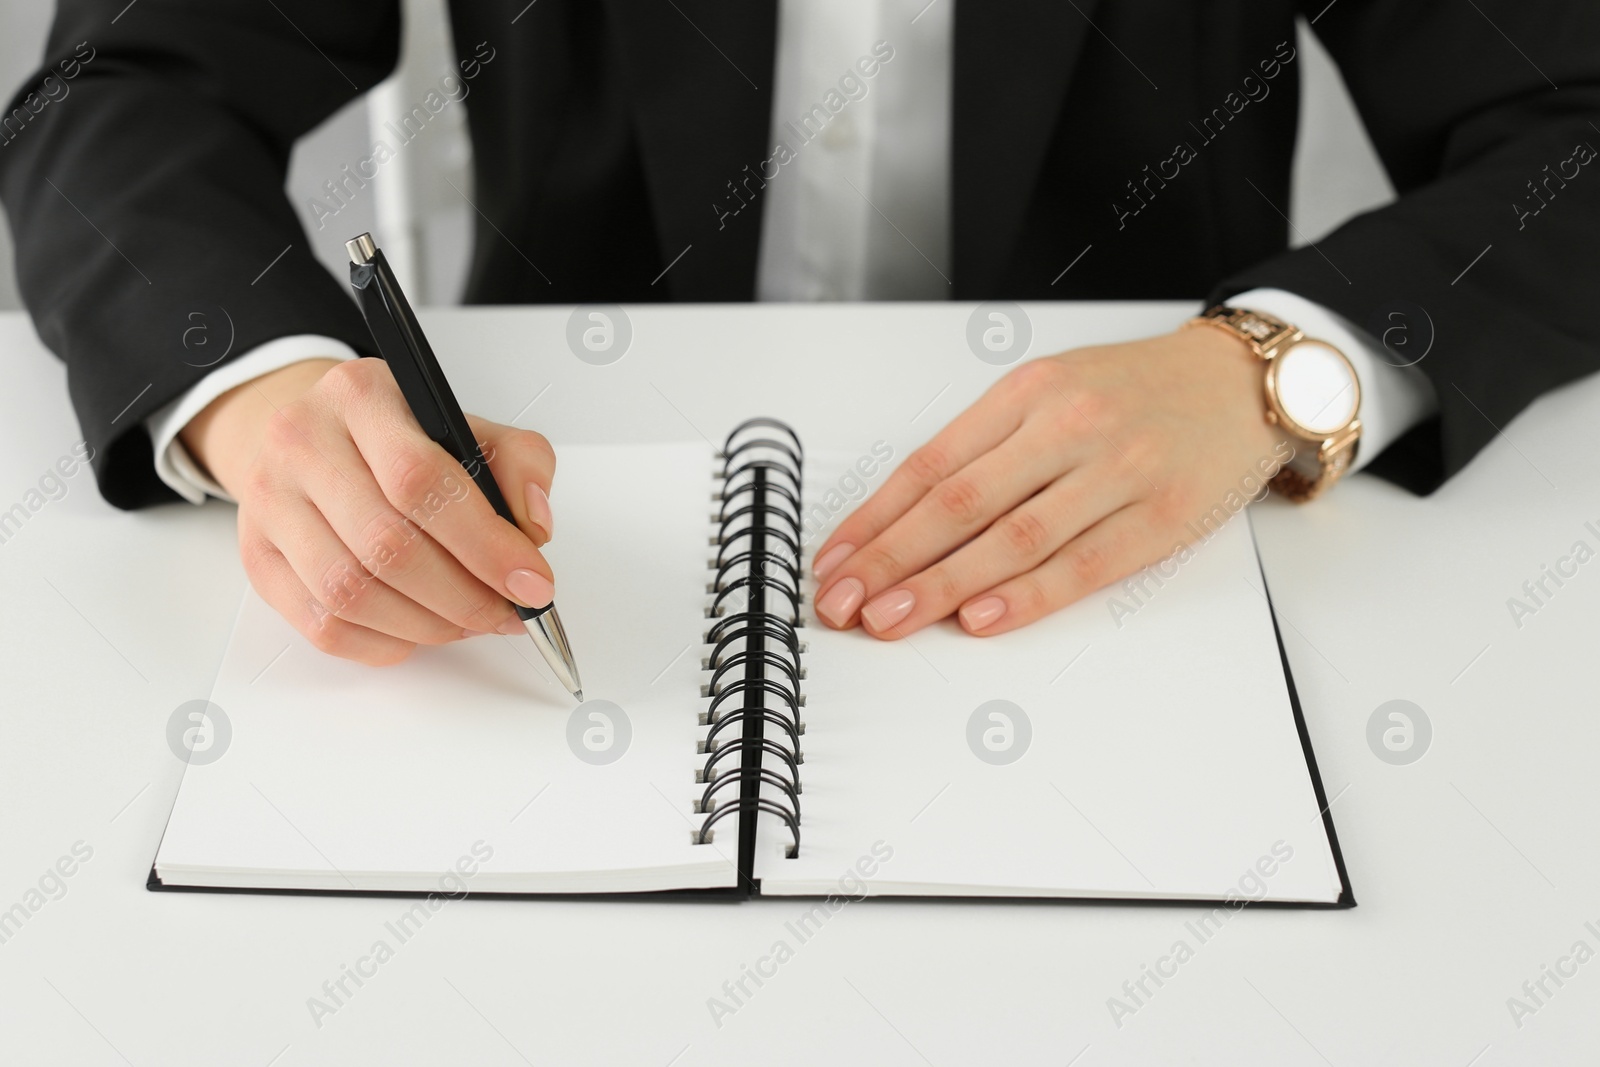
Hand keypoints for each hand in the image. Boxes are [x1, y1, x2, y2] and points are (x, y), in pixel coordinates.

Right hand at [180, 357, 557, 664]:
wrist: (312, 437)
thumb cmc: (398, 438)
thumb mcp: (467, 426)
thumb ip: (519, 464)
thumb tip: (533, 528)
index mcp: (360, 396)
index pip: (422, 480)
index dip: (485, 544)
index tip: (531, 582)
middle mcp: (302, 442)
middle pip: (388, 545)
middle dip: (464, 596)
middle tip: (506, 612)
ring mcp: (270, 502)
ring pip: (352, 593)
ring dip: (427, 625)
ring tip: (467, 622)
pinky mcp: (257, 557)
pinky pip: (321, 624)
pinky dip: (382, 642)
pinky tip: (417, 631)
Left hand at [810, 326, 1292, 638]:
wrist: (1243, 382)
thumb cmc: (1136, 393)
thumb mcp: (1050, 392)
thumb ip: (986, 448)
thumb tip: (905, 523)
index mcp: (1026, 393)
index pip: (930, 465)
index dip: (873, 520)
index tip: (833, 563)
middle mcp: (1066, 425)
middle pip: (958, 503)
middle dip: (889, 560)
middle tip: (842, 603)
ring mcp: (1116, 470)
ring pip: (1012, 537)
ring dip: (941, 586)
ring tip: (890, 619)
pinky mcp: (1162, 515)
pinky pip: (1083, 564)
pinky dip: (1027, 596)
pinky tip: (980, 618)